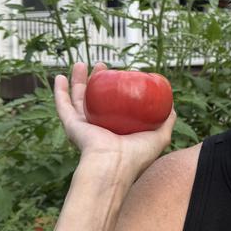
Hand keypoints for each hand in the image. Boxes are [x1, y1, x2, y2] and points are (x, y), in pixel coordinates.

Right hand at [54, 62, 175, 175]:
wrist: (115, 165)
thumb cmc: (137, 155)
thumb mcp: (159, 136)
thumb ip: (166, 121)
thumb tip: (172, 106)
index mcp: (115, 130)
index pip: (112, 106)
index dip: (114, 89)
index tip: (119, 73)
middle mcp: (97, 129)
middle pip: (93, 98)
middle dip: (96, 80)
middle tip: (101, 66)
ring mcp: (83, 127)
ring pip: (77, 98)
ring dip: (77, 80)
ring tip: (80, 64)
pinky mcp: (71, 127)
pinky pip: (62, 106)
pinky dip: (59, 92)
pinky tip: (59, 77)